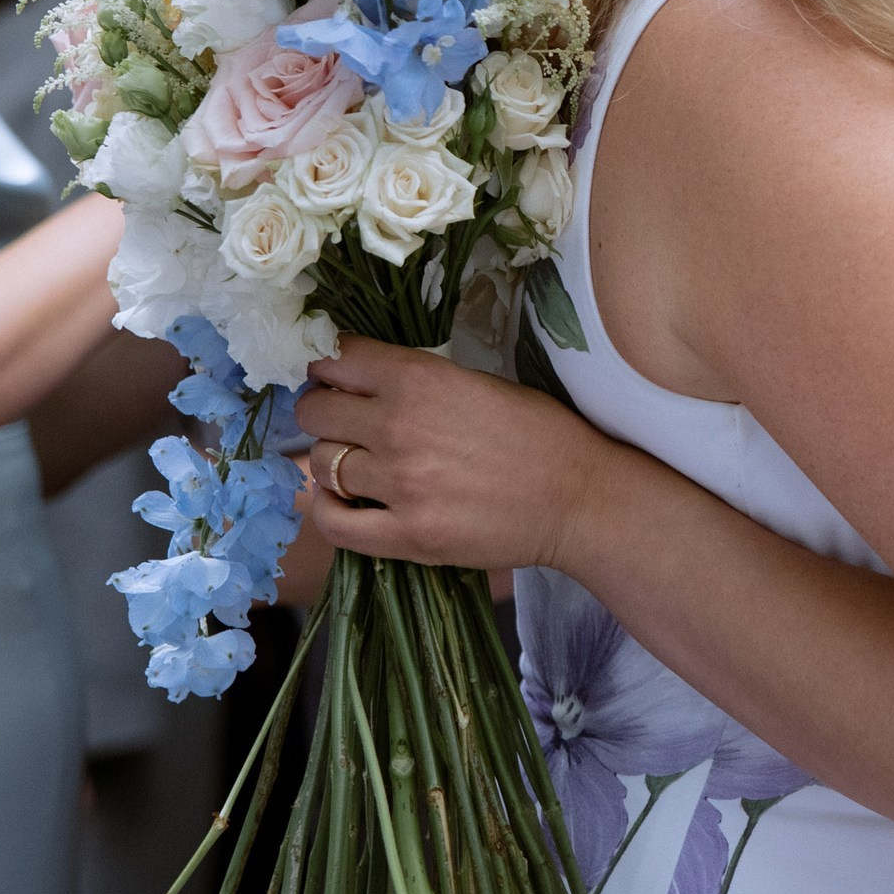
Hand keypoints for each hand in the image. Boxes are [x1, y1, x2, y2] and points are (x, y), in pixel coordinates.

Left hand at [295, 335, 608, 570]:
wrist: (578, 497)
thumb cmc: (540, 432)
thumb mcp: (480, 382)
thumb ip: (420, 381)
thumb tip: (367, 383)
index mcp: (421, 379)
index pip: (337, 358)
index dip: (326, 364)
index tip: (331, 374)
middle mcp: (399, 426)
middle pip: (316, 411)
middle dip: (320, 410)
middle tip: (338, 419)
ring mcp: (400, 484)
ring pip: (322, 464)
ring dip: (332, 460)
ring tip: (352, 462)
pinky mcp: (407, 535)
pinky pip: (333, 524)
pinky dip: (327, 511)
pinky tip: (343, 503)